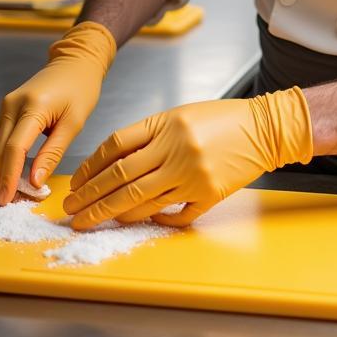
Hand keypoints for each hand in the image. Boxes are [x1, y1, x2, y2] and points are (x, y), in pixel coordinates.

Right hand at [0, 21, 116, 204]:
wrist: (75, 62)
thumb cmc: (81, 87)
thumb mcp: (75, 122)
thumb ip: (53, 152)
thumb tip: (35, 182)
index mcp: (32, 106)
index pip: (14, 148)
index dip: (9, 177)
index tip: (7, 199)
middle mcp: (11, 106)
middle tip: (4, 204)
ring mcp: (6, 108)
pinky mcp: (6, 112)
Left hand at [63, 87, 312, 228]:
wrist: (264, 128)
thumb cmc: (221, 119)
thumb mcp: (180, 115)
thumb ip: (149, 136)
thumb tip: (113, 165)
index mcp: (166, 124)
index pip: (115, 147)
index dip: (91, 168)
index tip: (77, 184)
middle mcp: (176, 149)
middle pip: (121, 178)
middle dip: (92, 198)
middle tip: (72, 211)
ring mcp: (193, 174)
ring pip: (142, 200)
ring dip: (113, 213)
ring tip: (93, 220)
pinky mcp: (209, 194)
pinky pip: (174, 214)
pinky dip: (154, 219)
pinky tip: (140, 220)